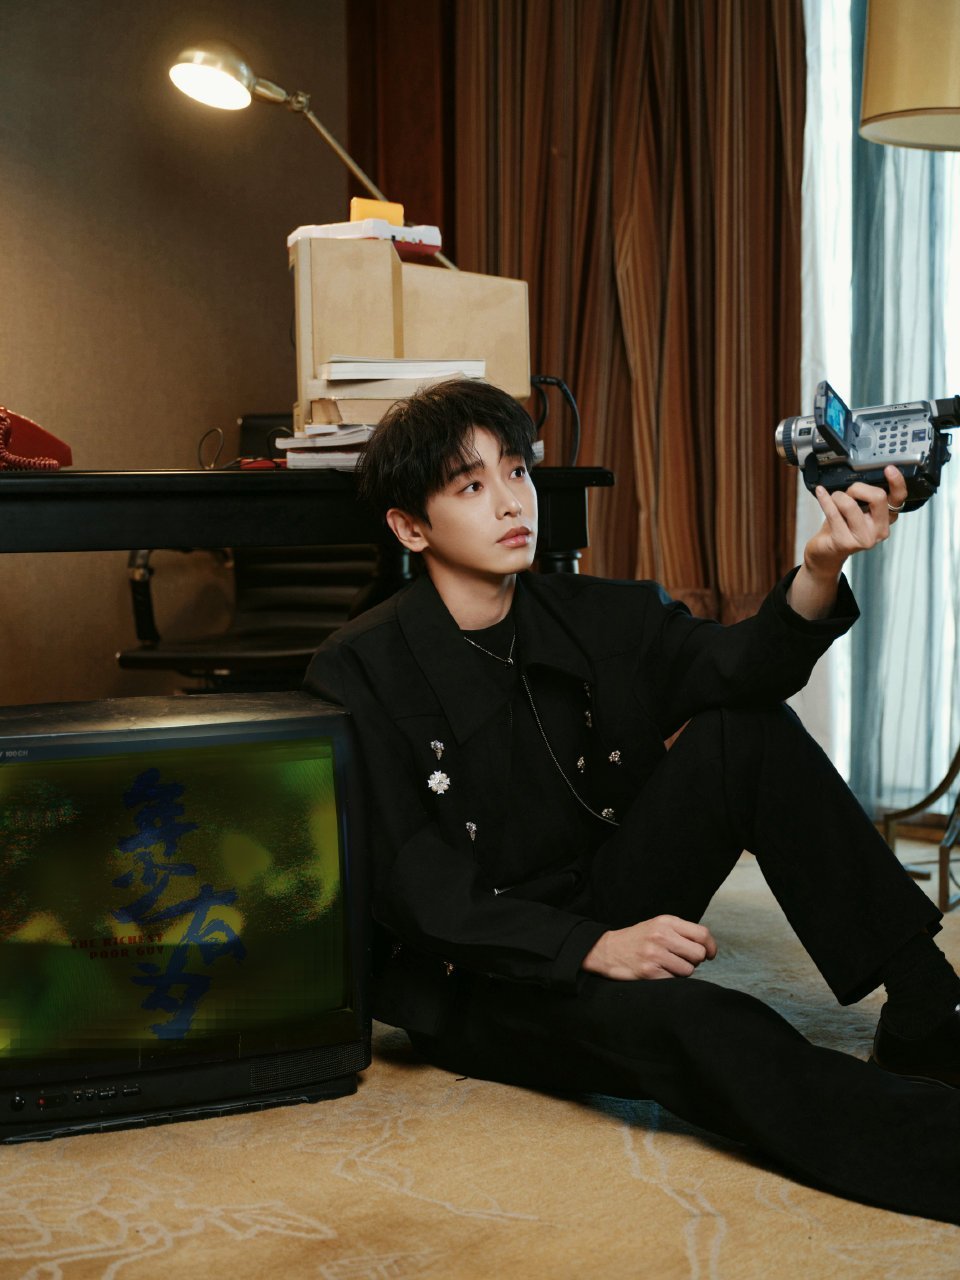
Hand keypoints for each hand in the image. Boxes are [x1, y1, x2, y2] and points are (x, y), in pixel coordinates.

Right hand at [582, 915, 717, 980]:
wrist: (606, 950)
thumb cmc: (637, 940)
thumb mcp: (657, 926)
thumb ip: (680, 932)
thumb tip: (707, 947)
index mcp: (666, 922)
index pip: (702, 934)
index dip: (711, 947)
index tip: (710, 955)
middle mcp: (661, 935)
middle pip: (699, 954)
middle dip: (695, 961)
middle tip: (682, 960)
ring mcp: (654, 954)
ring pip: (688, 970)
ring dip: (681, 972)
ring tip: (666, 965)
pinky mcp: (649, 972)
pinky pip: (674, 980)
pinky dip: (669, 979)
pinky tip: (658, 972)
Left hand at [805, 464, 906, 578]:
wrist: (826, 552)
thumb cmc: (842, 526)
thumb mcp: (859, 509)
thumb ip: (866, 497)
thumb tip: (861, 478)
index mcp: (887, 519)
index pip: (899, 499)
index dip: (897, 482)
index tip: (889, 469)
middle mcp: (880, 530)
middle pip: (877, 497)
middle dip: (858, 488)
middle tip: (848, 492)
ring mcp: (864, 539)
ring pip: (851, 505)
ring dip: (838, 496)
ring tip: (834, 500)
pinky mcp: (845, 542)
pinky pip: (833, 513)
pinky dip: (825, 499)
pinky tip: (820, 492)